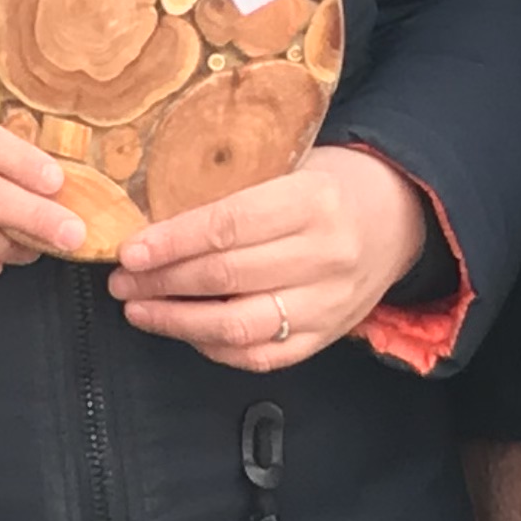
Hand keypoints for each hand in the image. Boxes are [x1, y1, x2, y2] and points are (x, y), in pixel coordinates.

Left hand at [110, 144, 429, 369]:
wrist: (398, 215)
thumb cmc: (328, 184)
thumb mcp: (289, 166)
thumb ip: (232, 190)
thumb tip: (152, 219)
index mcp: (313, 202)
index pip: (229, 227)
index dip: (172, 243)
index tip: (130, 251)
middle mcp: (325, 256)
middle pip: (227, 277)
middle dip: (162, 283)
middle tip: (122, 281)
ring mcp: (329, 303)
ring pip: (240, 325)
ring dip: (178, 322)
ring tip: (139, 309)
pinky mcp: (327, 336)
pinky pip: (261, 355)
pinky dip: (214, 346)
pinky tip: (184, 330)